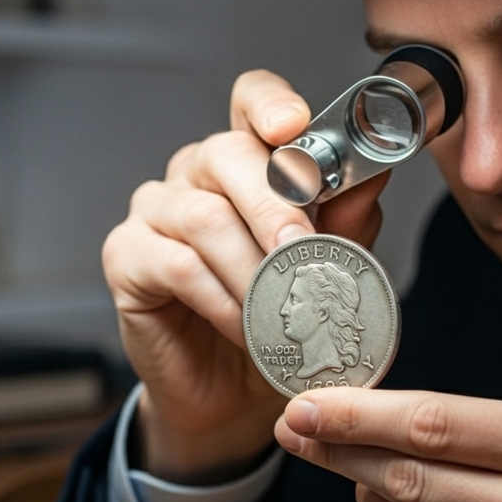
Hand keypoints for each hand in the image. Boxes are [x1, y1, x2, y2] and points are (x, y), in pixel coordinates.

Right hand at [102, 69, 388, 483]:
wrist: (232, 399)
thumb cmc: (276, 327)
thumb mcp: (325, 274)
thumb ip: (346, 224)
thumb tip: (374, 177)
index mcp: (246, 162)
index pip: (251, 102)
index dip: (270, 104)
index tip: (293, 127)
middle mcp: (195, 174)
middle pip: (228, 154)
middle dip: (274, 203)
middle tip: (302, 248)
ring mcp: (154, 210)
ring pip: (204, 215)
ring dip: (250, 267)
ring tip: (277, 309)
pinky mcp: (126, 256)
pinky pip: (176, 265)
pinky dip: (219, 300)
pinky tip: (242, 328)